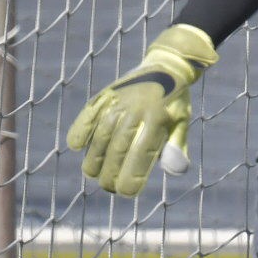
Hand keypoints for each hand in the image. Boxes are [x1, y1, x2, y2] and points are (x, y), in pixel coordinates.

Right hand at [67, 24, 217, 195]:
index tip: (126, 191)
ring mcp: (120, 100)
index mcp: (159, 118)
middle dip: (111, 172)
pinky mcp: (107, 94)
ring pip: (101, 134)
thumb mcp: (182, 122)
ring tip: (93, 174)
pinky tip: (76, 146)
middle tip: (109, 187)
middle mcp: (137, 109)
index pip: (143, 153)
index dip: (132, 176)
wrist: (166, 65)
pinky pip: (89, 114)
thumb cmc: (174, 102)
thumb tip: (174, 171)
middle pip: (119, 148)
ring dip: (94, 157)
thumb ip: (176, 146)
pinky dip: (80, 129)